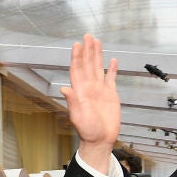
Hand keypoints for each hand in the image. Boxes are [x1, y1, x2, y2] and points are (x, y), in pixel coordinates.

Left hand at [60, 34, 119, 171]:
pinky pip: (110, 79)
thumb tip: (64, 89)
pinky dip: (111, 69)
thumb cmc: (88, 131)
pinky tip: (112, 61)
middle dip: (87, 50)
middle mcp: (89, 88)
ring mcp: (100, 90)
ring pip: (98, 68)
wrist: (101, 140)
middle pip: (88, 65)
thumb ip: (73, 102)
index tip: (77, 44)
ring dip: (97, 55)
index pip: (78, 70)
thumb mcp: (78, 116)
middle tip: (87, 36)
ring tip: (97, 42)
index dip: (77, 57)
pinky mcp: (110, 95)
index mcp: (81, 91)